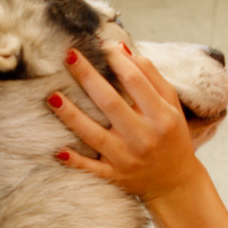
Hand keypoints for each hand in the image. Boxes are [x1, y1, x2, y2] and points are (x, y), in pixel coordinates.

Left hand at [48, 42, 204, 201]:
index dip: (116, 60)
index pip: (135, 81)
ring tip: (52, 97)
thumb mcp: (171, 104)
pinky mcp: (115, 176)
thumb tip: (121, 48)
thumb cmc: (171, 134)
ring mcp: (127, 159)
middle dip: (87, 76)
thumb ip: (150, 75)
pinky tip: (58, 150)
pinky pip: (91, 169)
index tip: (101, 45)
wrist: (175, 182)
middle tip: (68, 55)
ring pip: (94, 135)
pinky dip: (75, 161)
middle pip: (109, 102)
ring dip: (71, 116)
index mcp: (161, 116)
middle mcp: (144, 137)